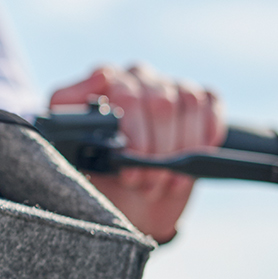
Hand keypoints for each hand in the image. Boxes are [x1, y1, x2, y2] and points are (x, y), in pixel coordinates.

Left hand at [49, 64, 224, 242]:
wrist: (126, 200)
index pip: (119, 85)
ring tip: (163, 182)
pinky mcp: (199, 101)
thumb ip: (66, 118)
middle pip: (158, 100)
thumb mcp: (68, 150)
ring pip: (188, 102)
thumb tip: (93, 85)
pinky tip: (193, 158)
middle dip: (154, 149)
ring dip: (179, 149)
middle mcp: (137, 78)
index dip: (129, 127)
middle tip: (142, 182)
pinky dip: (206, 134)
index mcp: (103, 82)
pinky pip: (210, 104)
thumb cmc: (95, 173)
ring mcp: (169, 86)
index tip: (126, 159)